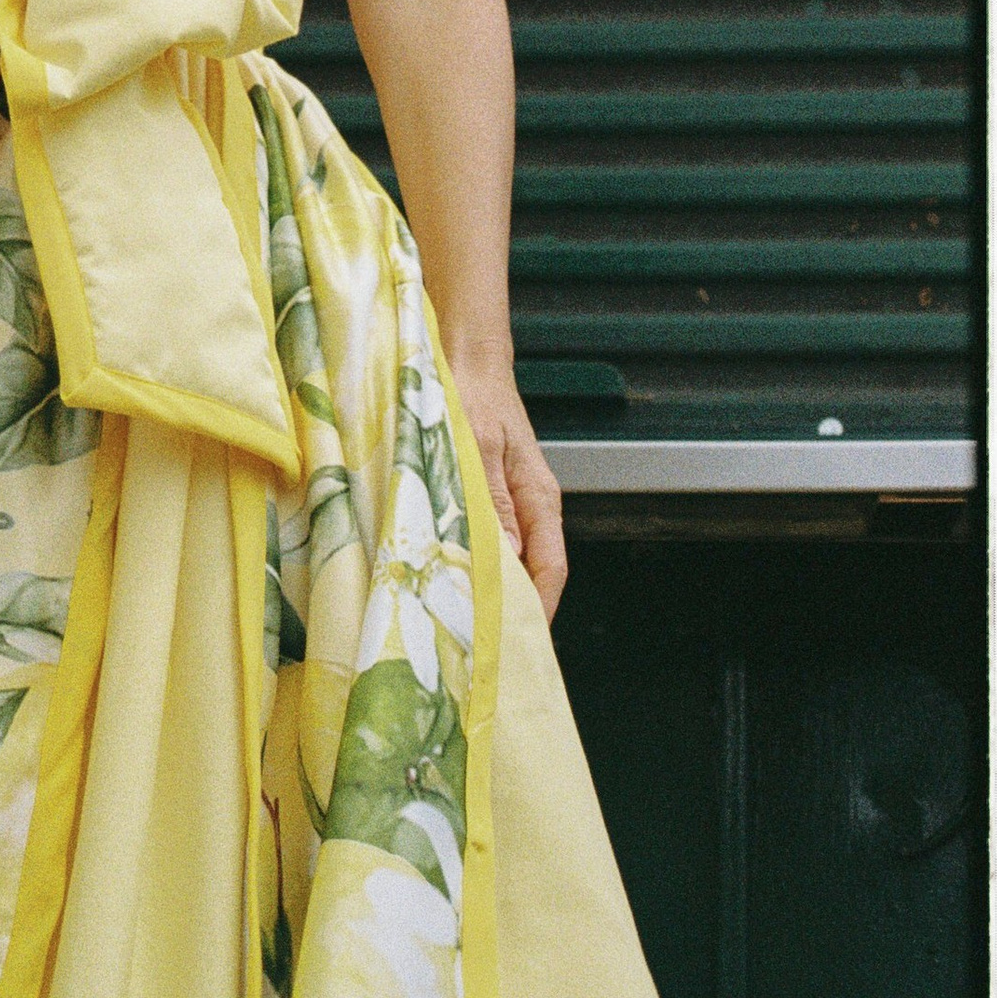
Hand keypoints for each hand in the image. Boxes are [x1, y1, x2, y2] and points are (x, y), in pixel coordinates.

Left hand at [446, 350, 566, 620]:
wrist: (463, 354)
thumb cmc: (471, 393)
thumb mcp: (478, 445)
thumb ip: (491, 499)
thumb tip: (504, 556)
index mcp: (539, 499)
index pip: (551, 570)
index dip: (537, 610)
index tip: (517, 643)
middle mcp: (530, 506)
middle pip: (531, 572)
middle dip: (510, 607)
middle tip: (479, 642)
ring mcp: (509, 501)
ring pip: (507, 558)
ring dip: (487, 584)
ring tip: (459, 618)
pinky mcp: (486, 493)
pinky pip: (485, 537)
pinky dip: (470, 558)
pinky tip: (445, 572)